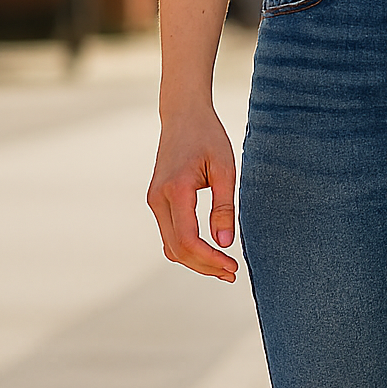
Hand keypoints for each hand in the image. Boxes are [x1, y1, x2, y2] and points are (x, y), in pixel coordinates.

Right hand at [147, 106, 238, 280]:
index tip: (232, 266)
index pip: (189, 240)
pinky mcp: (156, 200)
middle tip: (232, 272)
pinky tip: (207, 250)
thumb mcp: (224, 168)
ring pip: (170, 245)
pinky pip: (169, 234)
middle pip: (177, 250)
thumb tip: (225, 242)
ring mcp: (154, 201)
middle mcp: (158, 199)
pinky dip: (186, 248)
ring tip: (223, 266)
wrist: (183, 114)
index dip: (210, 259)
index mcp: (175, 190)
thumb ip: (224, 206)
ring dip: (195, 261)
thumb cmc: (207, 136)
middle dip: (204, 266)